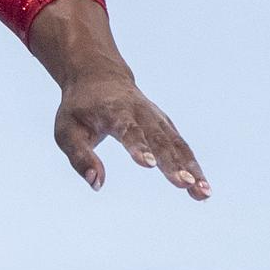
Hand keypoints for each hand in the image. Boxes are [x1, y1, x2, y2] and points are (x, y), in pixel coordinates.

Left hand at [54, 66, 209, 200]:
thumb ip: (80, 157)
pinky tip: (203, 188)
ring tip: (203, 192)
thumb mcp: (66, 131)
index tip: (149, 164)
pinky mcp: (166, 126)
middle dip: (173, 163)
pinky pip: (182, 147)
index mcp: (114, 112)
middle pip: (159, 140)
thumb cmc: (79, 108)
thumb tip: (96, 184)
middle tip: (185, 184)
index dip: (138, 146)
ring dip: (191, 168)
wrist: (99, 77)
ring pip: (177, 144)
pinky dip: (194, 166)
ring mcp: (157, 119)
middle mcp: (141, 113)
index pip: (128, 130)